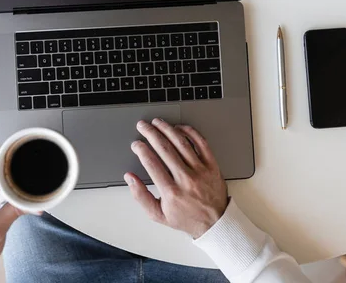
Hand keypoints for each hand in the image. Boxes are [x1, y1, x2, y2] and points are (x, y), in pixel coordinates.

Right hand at [125, 119, 227, 238]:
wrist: (215, 223)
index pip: (152, 164)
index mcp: (171, 192)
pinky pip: (201, 143)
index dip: (141, 150)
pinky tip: (179, 128)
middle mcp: (186, 179)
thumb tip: (129, 178)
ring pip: (181, 143)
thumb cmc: (186, 218)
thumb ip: (141, 196)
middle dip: (151, 134)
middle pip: (165, 149)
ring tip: (157, 122)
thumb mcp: (158, 214)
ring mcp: (200, 171)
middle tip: (142, 126)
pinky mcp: (212, 165)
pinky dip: (190, 132)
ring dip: (167, 129)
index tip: (136, 144)